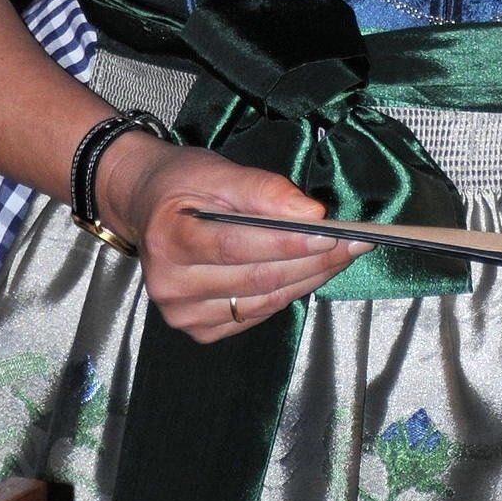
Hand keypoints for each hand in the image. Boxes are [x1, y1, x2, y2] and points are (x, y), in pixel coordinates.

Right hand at [96, 132, 370, 344]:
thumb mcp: (216, 171)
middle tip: (355, 243)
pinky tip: (311, 272)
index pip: (239, 245)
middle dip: (314, 259)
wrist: (146, 207)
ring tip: (343, 255)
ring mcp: (182, 313)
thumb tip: (310, 212)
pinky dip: (288, 294)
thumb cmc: (183, 184)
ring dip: (310, 278)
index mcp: (168, 239)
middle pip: (257, 278)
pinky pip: (256, 315)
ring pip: (264, 300)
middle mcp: (170, 284)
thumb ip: (261, 189)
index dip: (290, 241)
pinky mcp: (199, 330)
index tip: (334, 232)